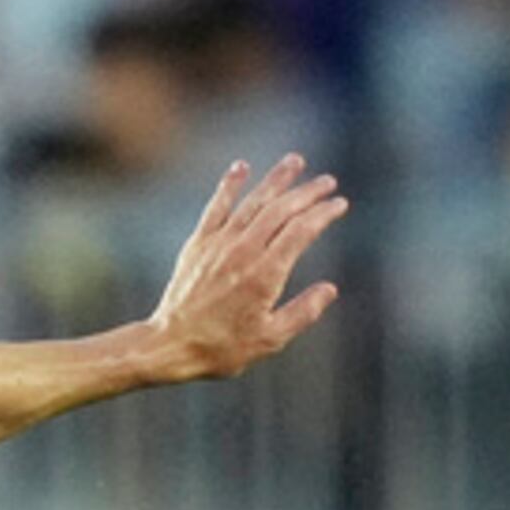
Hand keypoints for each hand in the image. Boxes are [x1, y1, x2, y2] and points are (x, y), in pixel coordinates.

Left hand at [141, 155, 347, 383]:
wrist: (170, 345)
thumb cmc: (222, 348)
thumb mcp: (270, 339)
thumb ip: (303, 312)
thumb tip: (330, 289)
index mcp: (265, 274)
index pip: (301, 231)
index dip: (323, 213)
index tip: (339, 204)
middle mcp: (243, 251)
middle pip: (281, 210)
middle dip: (307, 192)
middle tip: (327, 181)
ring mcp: (219, 244)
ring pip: (253, 201)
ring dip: (276, 179)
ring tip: (295, 161)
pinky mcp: (198, 244)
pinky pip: (216, 207)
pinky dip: (230, 185)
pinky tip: (241, 167)